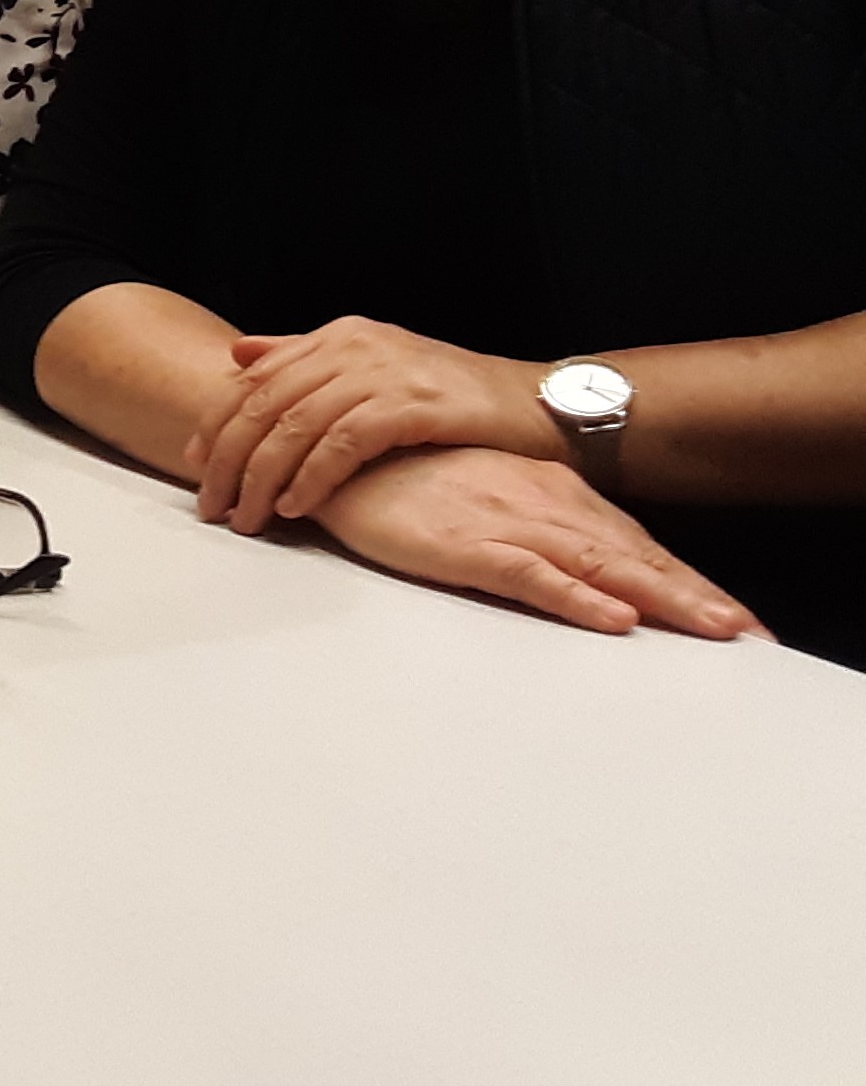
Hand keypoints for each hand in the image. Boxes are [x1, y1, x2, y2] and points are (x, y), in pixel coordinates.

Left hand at [186, 315, 557, 530]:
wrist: (536, 403)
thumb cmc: (452, 395)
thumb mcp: (373, 366)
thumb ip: (304, 358)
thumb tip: (238, 352)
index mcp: (338, 336)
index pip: (254, 378)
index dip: (216, 422)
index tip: (192, 463)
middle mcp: (354, 347)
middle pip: (265, 403)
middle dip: (228, 458)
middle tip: (210, 504)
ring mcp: (383, 373)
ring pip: (296, 426)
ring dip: (262, 477)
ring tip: (245, 516)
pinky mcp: (412, 404)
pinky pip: (343, 444)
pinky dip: (312, 477)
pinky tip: (296, 506)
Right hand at [308, 446, 758, 640]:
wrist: (337, 452)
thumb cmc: (404, 477)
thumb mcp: (480, 493)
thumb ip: (526, 518)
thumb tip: (573, 559)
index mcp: (545, 490)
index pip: (631, 540)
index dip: (684, 578)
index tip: (733, 616)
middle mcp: (540, 502)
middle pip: (634, 555)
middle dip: (695, 595)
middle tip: (748, 633)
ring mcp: (507, 522)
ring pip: (602, 566)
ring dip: (663, 598)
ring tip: (712, 629)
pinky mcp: (465, 544)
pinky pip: (532, 576)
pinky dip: (576, 596)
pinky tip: (613, 616)